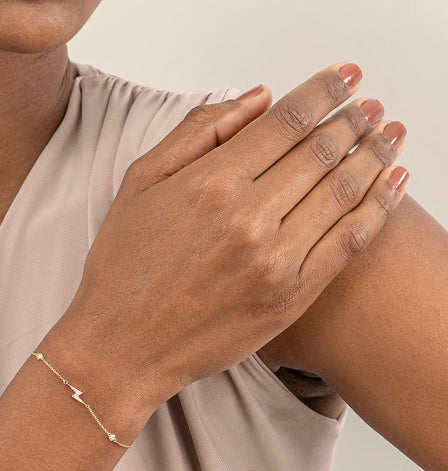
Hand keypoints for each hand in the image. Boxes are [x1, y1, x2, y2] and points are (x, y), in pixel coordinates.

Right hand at [54, 63, 407, 413]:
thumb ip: (197, 133)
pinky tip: (393, 184)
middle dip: (353, 120)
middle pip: (323, 150)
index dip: (325, 91)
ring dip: (375, 154)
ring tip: (389, 135)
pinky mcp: (290, 299)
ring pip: (344, 191)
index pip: (287, 120)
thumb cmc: (122, 272)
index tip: (345, 78)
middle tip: (368, 107)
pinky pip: (349, 243)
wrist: (121, 349)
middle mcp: (249, 219)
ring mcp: (275, 262)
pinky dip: (379, 208)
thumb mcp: (139, 185)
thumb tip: (256, 99)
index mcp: (211, 183)